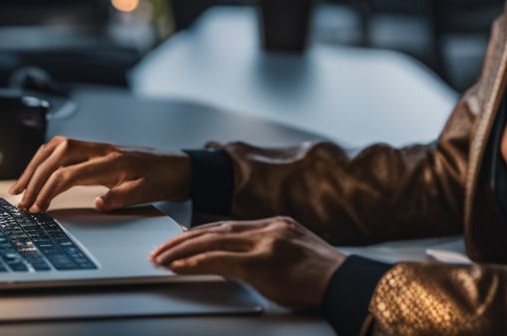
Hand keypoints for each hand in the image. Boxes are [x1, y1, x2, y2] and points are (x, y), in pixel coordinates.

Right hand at [8, 136, 190, 212]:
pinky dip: (44, 159)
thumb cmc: (161, 179)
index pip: (69, 172)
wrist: (176, 165)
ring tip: (18, 188)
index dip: (48, 189)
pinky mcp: (93, 150)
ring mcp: (96, 147)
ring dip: (34, 166)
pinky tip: (34, 173)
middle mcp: (100, 149)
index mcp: (112, 161)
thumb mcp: (146, 193)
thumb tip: (98, 203)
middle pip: (56, 155)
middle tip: (21, 201)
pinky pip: (62, 148)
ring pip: (55, 148)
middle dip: (34, 177)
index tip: (36, 208)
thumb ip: (122, 197)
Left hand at [148, 216, 346, 309]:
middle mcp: (267, 228)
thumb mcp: (295, 252)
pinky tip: (180, 267)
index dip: (198, 234)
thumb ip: (269, 250)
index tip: (180, 241)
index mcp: (274, 224)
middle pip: (214, 230)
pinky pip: (222, 261)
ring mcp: (265, 244)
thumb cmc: (324, 276)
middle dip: (182, 240)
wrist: (346, 282)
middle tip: (160, 250)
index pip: (226, 225)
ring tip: (161, 259)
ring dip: (182, 251)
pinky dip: (197, 263)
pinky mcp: (263, 263)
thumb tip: (242, 261)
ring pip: (212, 242)